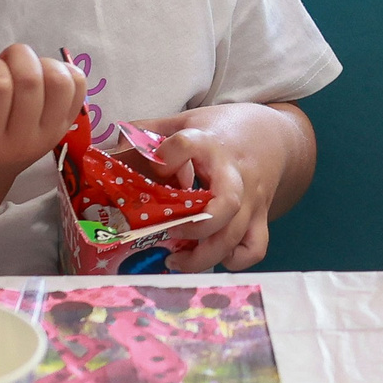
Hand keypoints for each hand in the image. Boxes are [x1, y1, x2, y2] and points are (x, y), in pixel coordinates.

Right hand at [0, 44, 84, 191]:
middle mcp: (22, 140)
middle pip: (30, 80)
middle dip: (14, 58)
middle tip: (2, 66)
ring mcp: (50, 134)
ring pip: (60, 81)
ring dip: (41, 63)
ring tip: (23, 71)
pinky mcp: (67, 125)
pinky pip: (79, 86)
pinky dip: (63, 70)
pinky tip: (42, 77)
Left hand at [145, 104, 294, 271]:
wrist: (274, 136)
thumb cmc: (221, 131)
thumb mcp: (185, 121)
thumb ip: (149, 134)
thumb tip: (109, 152)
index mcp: (209, 144)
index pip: (189, 145)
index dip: (170, 155)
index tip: (158, 163)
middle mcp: (234, 175)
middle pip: (225, 205)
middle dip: (195, 227)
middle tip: (170, 231)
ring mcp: (251, 200)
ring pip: (235, 236)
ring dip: (203, 256)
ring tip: (176, 260)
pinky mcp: (260, 218)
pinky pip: (254, 249)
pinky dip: (234, 261)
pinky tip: (211, 257)